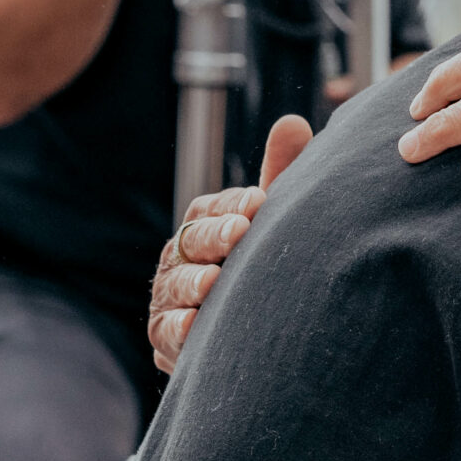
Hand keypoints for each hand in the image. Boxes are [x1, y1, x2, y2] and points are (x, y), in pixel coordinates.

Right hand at [149, 115, 311, 372]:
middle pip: (189, 242)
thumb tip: (293, 122)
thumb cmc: (260, 267)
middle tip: (239, 233)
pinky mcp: (167, 339)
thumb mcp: (270, 223)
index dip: (231, 205)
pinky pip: (167, 331)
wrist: (251, 337)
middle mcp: (180, 259)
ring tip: (213, 281)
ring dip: (193, 283)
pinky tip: (194, 324)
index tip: (258, 203)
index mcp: (203, 226)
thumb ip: (280, 175)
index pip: (209, 208)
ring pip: (175, 286)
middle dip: (213, 237)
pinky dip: (179, 328)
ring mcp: (170, 298)